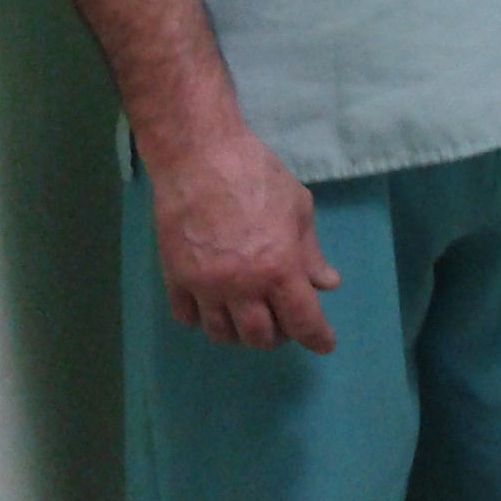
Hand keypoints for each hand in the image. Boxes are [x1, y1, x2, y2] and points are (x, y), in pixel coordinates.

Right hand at [147, 126, 341, 353]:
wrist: (199, 156)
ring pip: (222, 334)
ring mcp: (204, 286)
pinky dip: (202, 318)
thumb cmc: (256, 174)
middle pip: (260, 337)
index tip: (324, 343)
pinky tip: (212, 304)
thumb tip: (325, 283)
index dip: (317, 338)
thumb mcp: (297, 206)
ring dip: (240, 332)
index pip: (303, 321)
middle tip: (282, 318)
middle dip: (277, 335)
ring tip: (248, 314)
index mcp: (279, 268)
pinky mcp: (175, 278)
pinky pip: (187, 318)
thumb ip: (310, 251)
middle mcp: (242, 287)